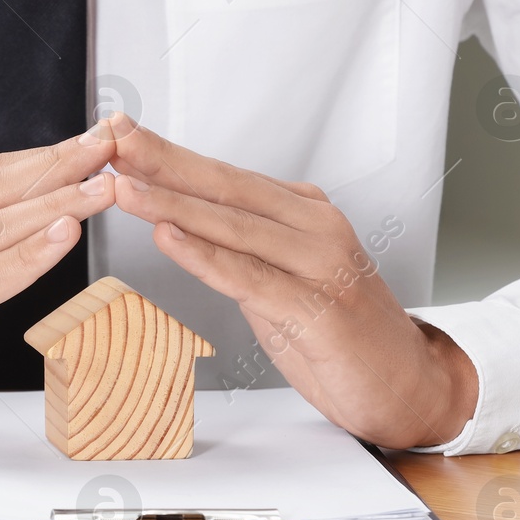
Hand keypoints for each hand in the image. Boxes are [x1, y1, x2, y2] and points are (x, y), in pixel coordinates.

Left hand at [105, 114, 477, 448]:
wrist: (405, 384)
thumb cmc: (340, 334)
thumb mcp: (281, 278)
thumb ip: (240, 248)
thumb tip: (180, 221)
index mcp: (303, 213)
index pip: (225, 177)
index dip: (170, 156)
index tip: (122, 135)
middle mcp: (315, 227)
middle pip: (225, 187)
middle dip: (163, 163)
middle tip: (114, 141)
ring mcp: (320, 264)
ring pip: (233, 227)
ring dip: (173, 205)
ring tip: (126, 189)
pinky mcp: (318, 307)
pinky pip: (250, 277)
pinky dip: (206, 257)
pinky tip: (170, 239)